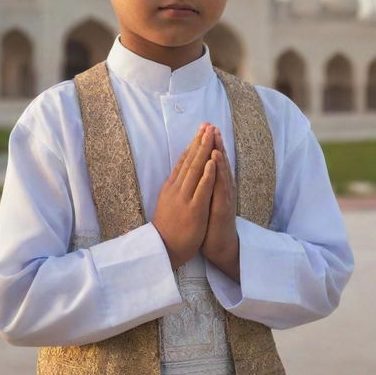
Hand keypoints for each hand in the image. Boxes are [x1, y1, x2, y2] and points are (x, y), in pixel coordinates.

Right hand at [153, 124, 215, 268]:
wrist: (164, 250)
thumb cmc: (168, 227)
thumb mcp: (167, 201)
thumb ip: (174, 185)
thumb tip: (179, 171)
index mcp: (172, 186)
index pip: (183, 160)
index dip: (193, 143)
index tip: (201, 129)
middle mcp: (177, 188)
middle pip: (190, 160)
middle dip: (200, 141)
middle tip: (207, 124)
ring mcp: (185, 198)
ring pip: (195, 169)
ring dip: (203, 150)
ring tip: (210, 134)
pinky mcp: (193, 209)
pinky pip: (201, 189)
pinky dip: (207, 174)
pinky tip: (211, 161)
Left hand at [201, 127, 239, 281]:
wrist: (220, 246)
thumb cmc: (210, 223)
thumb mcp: (205, 200)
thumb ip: (203, 184)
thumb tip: (197, 170)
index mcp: (215, 185)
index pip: (212, 161)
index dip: (209, 145)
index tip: (205, 128)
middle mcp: (222, 188)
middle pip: (218, 162)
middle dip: (215, 143)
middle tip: (211, 125)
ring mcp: (224, 196)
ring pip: (222, 170)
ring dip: (218, 151)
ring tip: (215, 136)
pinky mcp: (222, 206)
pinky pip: (220, 186)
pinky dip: (217, 171)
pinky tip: (215, 159)